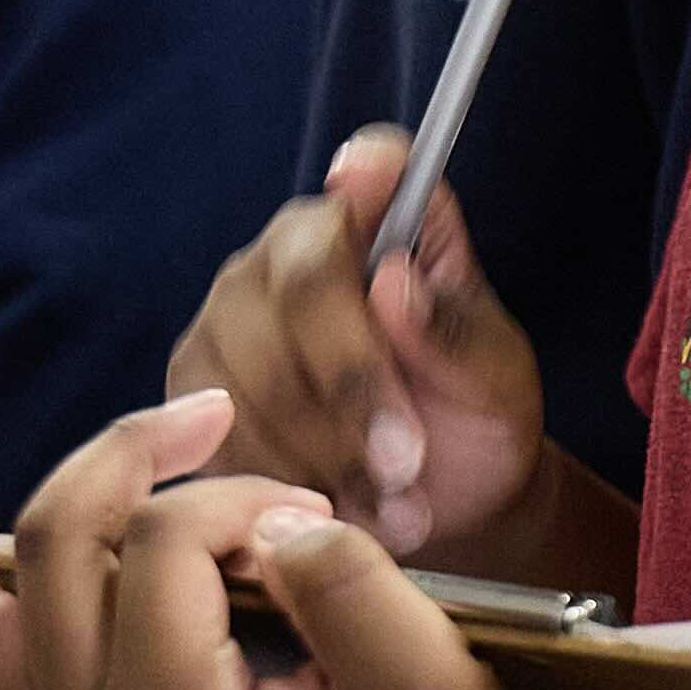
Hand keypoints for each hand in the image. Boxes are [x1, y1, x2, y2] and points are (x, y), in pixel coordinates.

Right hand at [169, 131, 565, 563]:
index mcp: (377, 223)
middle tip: (408, 468)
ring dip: (324, 455)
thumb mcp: (496, 381)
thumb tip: (392, 283)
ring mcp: (229, 318)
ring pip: (253, 375)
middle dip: (355, 393)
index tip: (370, 193)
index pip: (372, 178)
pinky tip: (333, 512)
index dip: (372, 177)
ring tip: (392, 509)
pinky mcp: (194, 389)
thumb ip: (456, 332)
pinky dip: (278, 482)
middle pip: (301, 294)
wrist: (435, 502)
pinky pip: (219, 433)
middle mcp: (286, 253)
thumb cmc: (471, 418)